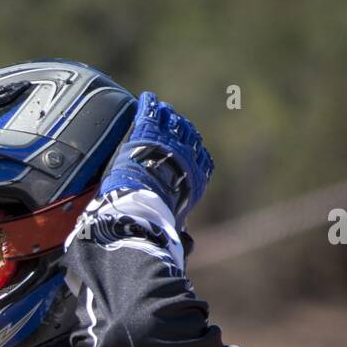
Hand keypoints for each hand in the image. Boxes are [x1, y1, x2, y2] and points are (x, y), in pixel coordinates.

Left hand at [100, 92, 212, 227]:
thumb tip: (187, 247)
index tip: (192, 146)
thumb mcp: (175, 226)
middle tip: (174, 121)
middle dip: (181, 129)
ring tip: (162, 110)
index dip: (194, 150)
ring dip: (166, 116)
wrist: (144, 206)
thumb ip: (181, 231)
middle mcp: (187, 156)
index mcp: (196, 177)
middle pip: (187, 136)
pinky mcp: (147, 134)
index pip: (201, 158)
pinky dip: (149, 106)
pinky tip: (146, 99)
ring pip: (171, 123)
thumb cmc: (159, 221)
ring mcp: (167, 143)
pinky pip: (150, 114)